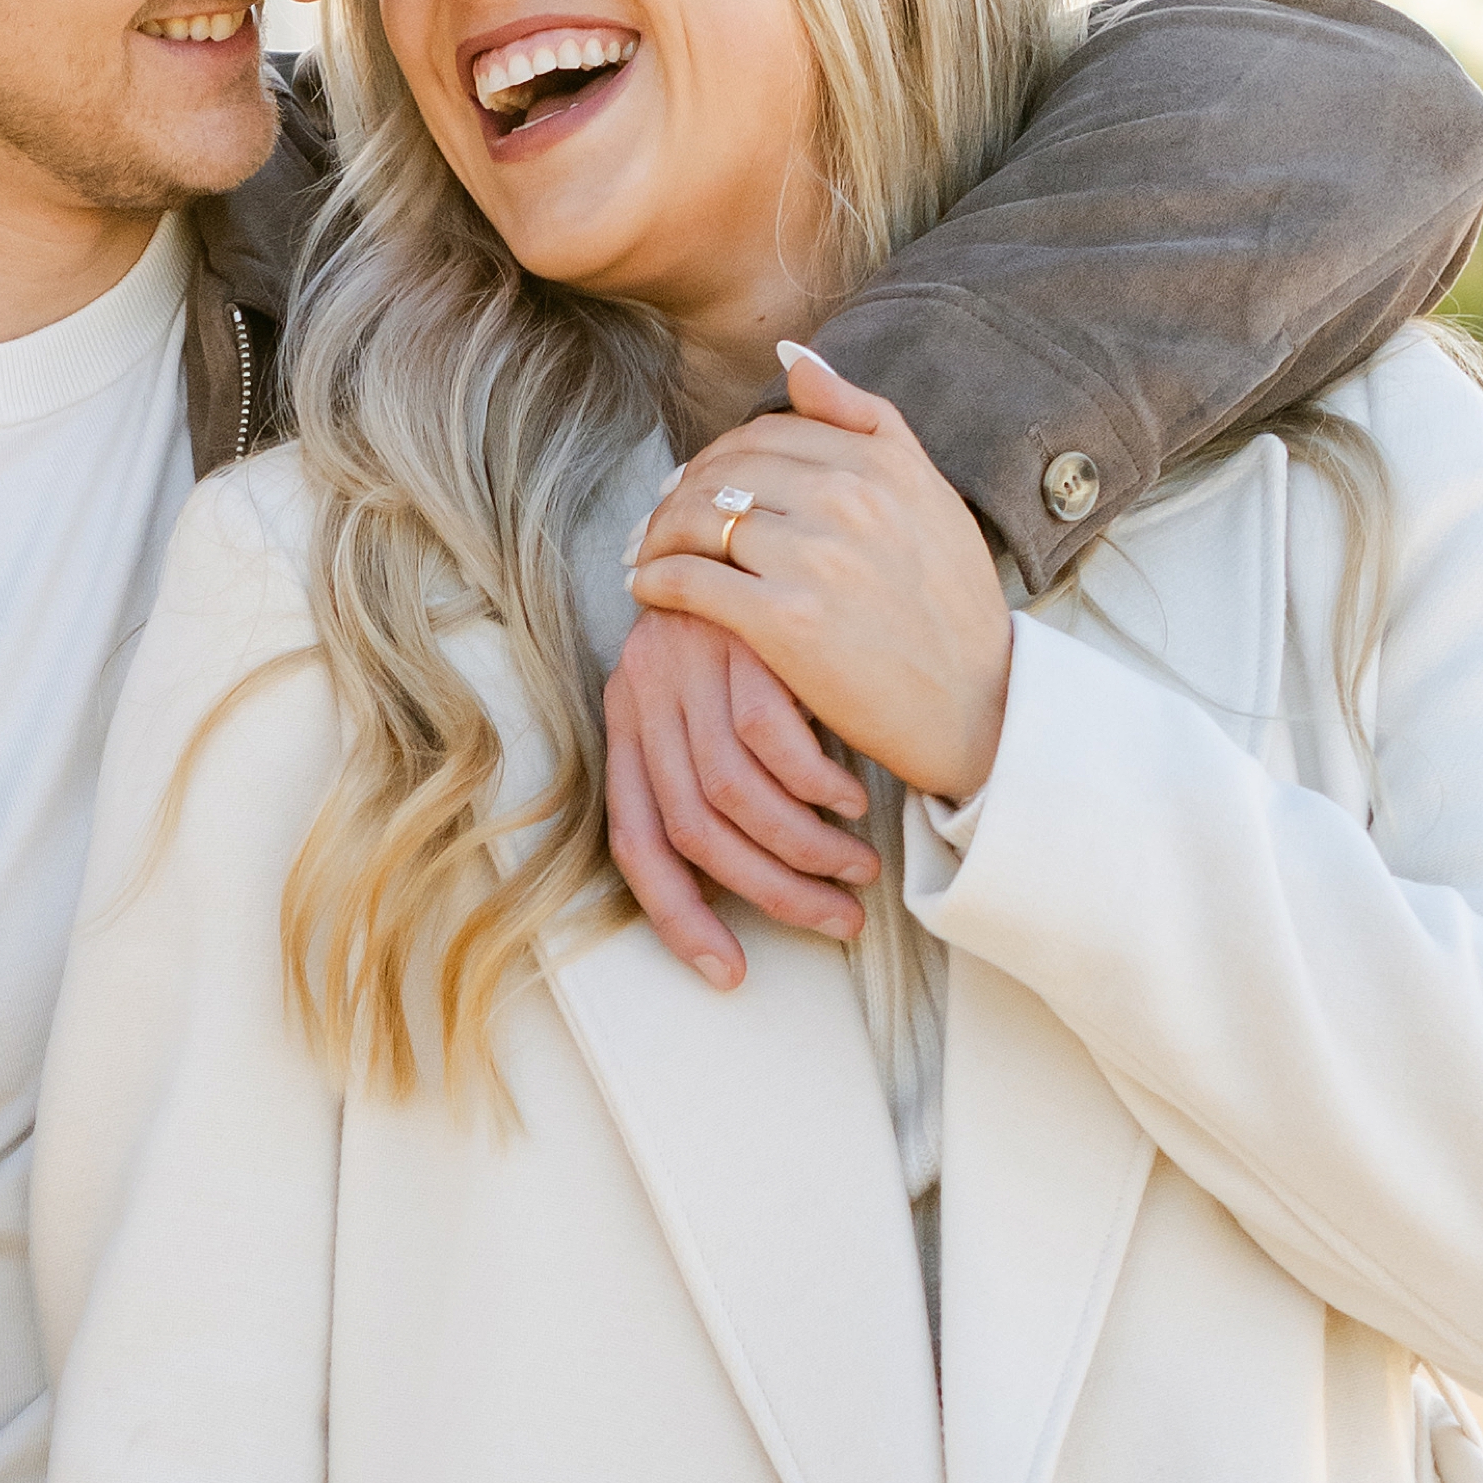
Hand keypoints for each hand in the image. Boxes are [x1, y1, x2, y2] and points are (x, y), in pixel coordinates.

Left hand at [603, 609, 879, 981]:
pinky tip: (853, 798)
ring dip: (801, 853)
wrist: (788, 511)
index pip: (634, 844)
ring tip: (855, 872)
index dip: (678, 918)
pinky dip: (815, 784)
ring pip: (732, 797)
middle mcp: (642, 691)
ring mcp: (688, 661)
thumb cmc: (760, 626)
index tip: (728, 972)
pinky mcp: (743, 636)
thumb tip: (741, 866)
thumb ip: (718, 766)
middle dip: (766, 897)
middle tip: (834, 922)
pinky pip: (773, 739)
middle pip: (688, 833)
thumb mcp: (719, 699)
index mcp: (628, 718)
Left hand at [629, 348, 1012, 805]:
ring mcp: (815, 558)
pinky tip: (647, 591)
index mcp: (880, 462)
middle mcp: (847, 497)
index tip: (695, 485)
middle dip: (677, 494)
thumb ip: (863, 418)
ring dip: (657, 535)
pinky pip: (690, 581)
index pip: (762, 434)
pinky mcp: (786, 621)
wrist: (979, 704)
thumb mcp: (928, 492)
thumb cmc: (951, 604)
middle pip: (722, 472)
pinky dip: (655, 581)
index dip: (716, 457)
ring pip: (698, 519)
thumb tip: (791, 355)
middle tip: (656, 523)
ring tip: (647, 555)